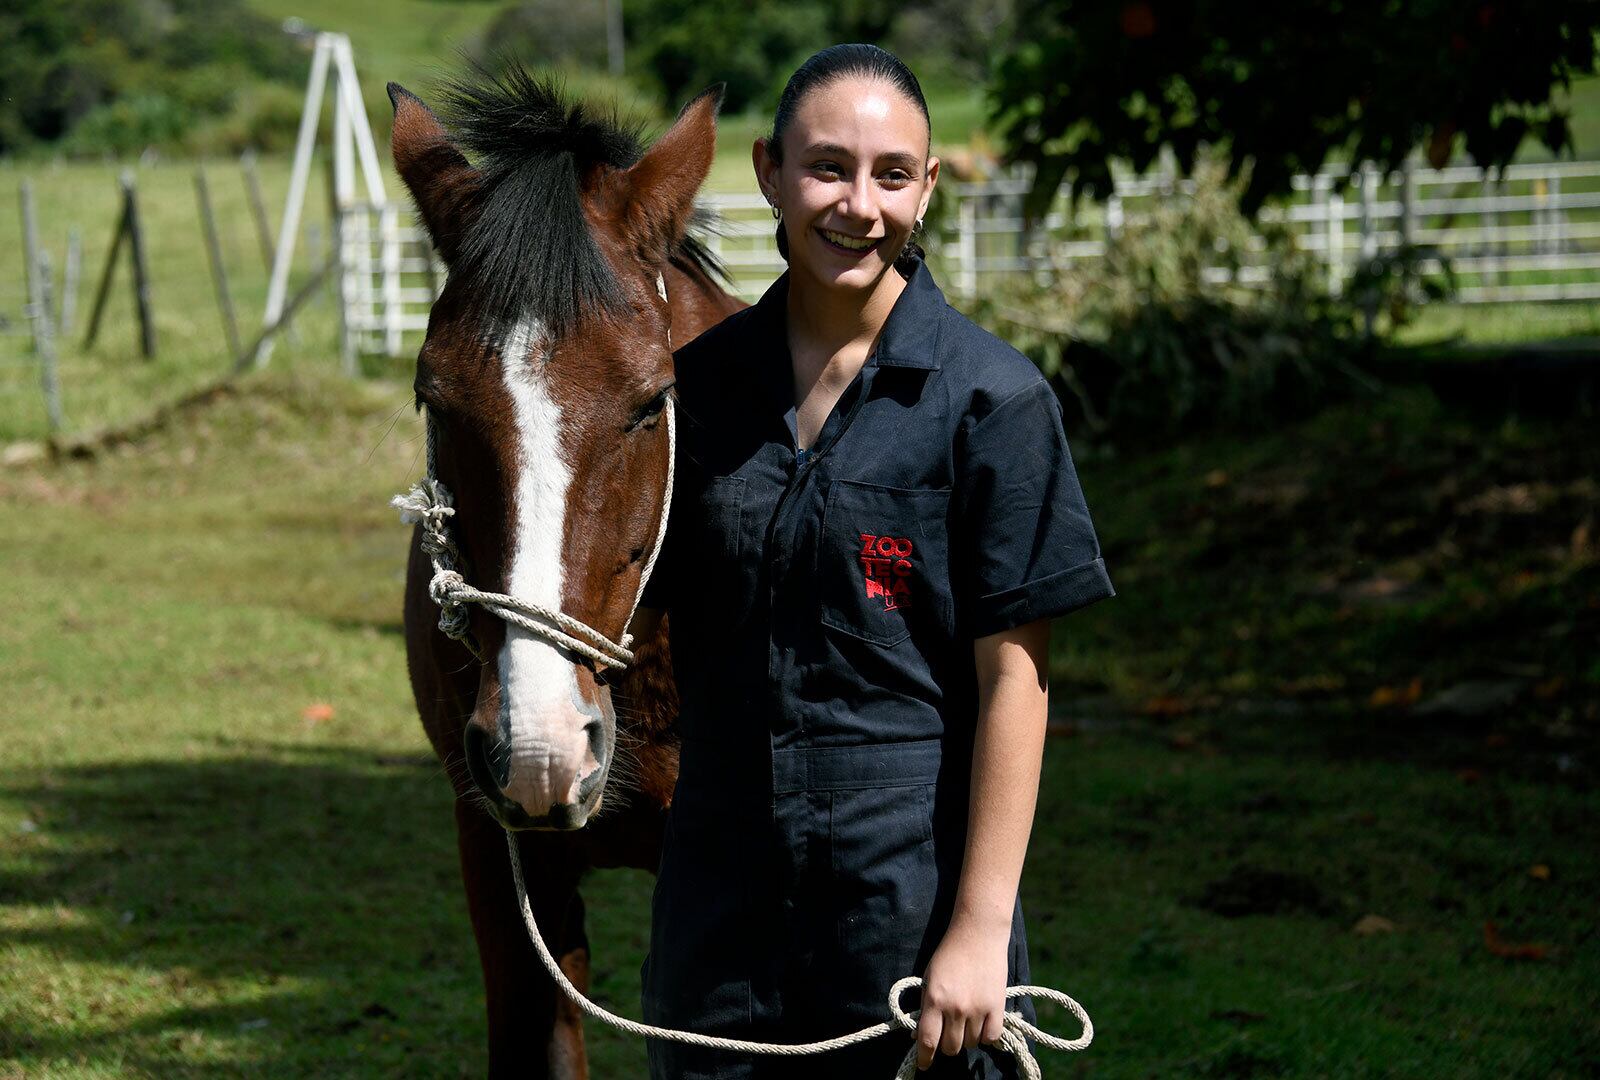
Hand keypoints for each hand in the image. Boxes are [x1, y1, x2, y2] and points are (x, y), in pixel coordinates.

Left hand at [913, 916, 1010, 1070]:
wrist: (978, 933)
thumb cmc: (949, 954)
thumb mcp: (929, 978)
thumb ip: (927, 1006)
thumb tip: (921, 1035)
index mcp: (935, 999)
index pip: (927, 1040)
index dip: (924, 1058)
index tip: (923, 1064)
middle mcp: (955, 1008)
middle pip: (951, 1047)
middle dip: (947, 1045)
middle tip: (948, 1033)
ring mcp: (977, 1009)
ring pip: (971, 1043)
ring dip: (967, 1038)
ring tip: (966, 1021)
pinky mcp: (997, 1007)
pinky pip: (991, 1038)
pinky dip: (986, 1036)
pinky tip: (982, 1025)